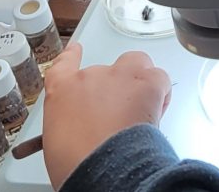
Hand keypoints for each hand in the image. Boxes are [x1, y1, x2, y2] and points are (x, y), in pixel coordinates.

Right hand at [41, 43, 172, 187]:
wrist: (102, 167)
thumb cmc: (78, 162)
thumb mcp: (57, 143)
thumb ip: (68, 124)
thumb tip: (80, 131)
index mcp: (61, 90)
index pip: (64, 64)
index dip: (71, 55)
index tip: (76, 50)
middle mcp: (89, 77)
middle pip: (106, 70)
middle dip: (113, 89)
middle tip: (118, 114)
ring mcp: (118, 76)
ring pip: (136, 64)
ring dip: (139, 80)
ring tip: (140, 106)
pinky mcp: (146, 82)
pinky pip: (159, 77)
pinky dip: (161, 92)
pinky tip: (156, 110)